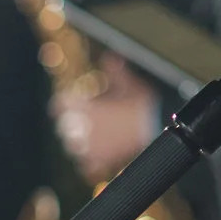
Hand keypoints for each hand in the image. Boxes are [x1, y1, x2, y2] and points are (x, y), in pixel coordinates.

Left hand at [52, 54, 155, 180]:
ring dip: (77, 139)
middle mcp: (84, 128)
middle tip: (81, 117)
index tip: (64, 100)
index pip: (62, 104)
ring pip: (73, 144)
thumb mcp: (131, 84)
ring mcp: (90, 146)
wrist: (158, 130)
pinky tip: (94, 156)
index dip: (63, 101)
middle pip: (65, 125)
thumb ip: (116, 72)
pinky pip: (86, 163)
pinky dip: (88, 159)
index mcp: (87, 108)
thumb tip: (109, 57)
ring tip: (87, 136)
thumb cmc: (144, 106)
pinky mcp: (100, 161)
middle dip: (71, 120)